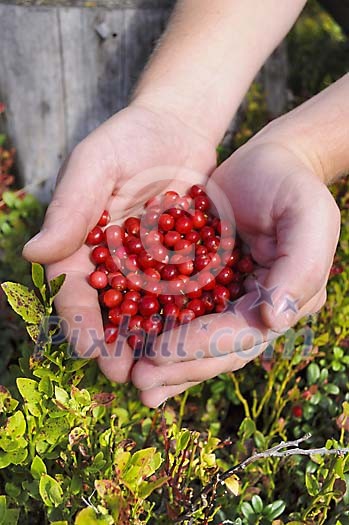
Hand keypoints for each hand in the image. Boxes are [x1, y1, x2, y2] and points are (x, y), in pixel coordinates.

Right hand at [23, 104, 216, 382]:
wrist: (178, 128)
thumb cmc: (129, 139)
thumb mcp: (96, 164)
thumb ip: (71, 207)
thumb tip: (32, 252)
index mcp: (83, 243)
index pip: (73, 288)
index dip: (77, 320)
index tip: (85, 348)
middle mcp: (113, 262)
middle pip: (108, 310)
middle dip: (112, 343)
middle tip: (121, 373)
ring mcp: (148, 266)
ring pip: (144, 311)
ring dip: (147, 342)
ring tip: (155, 370)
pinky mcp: (182, 263)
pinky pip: (181, 295)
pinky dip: (183, 319)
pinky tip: (190, 340)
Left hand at [131, 140, 339, 406]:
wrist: (269, 163)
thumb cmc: (290, 185)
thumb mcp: (307, 217)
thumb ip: (301, 268)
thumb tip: (275, 320)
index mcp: (284, 300)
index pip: (243, 334)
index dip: (203, 346)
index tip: (161, 353)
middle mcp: (256, 308)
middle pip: (218, 349)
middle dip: (179, 366)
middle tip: (140, 382)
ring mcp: (229, 299)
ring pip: (197, 340)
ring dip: (168, 364)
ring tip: (135, 381)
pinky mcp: (205, 284)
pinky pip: (181, 313)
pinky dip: (159, 331)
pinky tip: (133, 346)